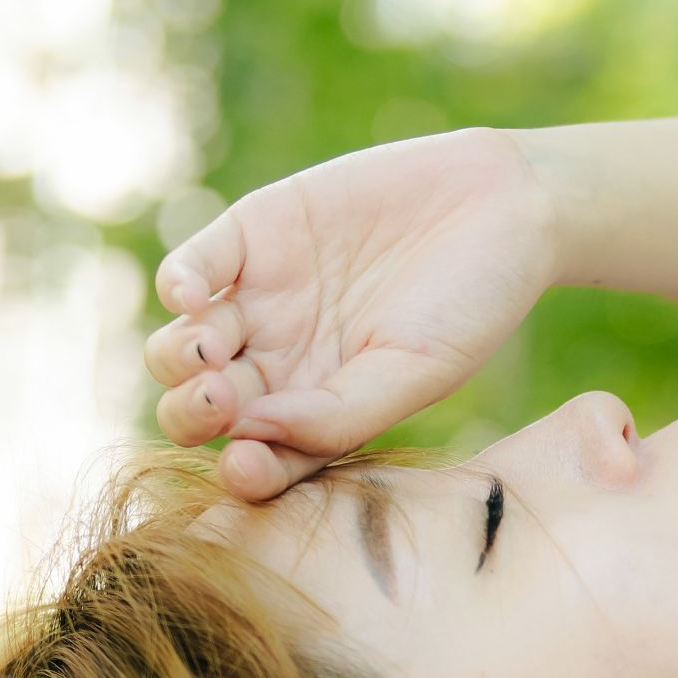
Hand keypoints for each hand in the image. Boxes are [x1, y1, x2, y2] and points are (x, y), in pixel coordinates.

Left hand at [143, 127, 556, 500]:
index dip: (241, 471)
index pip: (258, 459)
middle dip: (194, 413)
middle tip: (220, 398)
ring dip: (177, 358)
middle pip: (201, 409)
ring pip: (181, 347)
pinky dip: (178, 284)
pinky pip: (191, 267)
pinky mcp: (252, 235)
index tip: (246, 465)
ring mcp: (259, 301)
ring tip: (207, 349)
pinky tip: (189, 297)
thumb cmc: (470, 305)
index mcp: (318, 412)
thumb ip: (337, 415)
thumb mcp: (415, 373)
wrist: (500, 206)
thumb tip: (250, 435)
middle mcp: (279, 365)